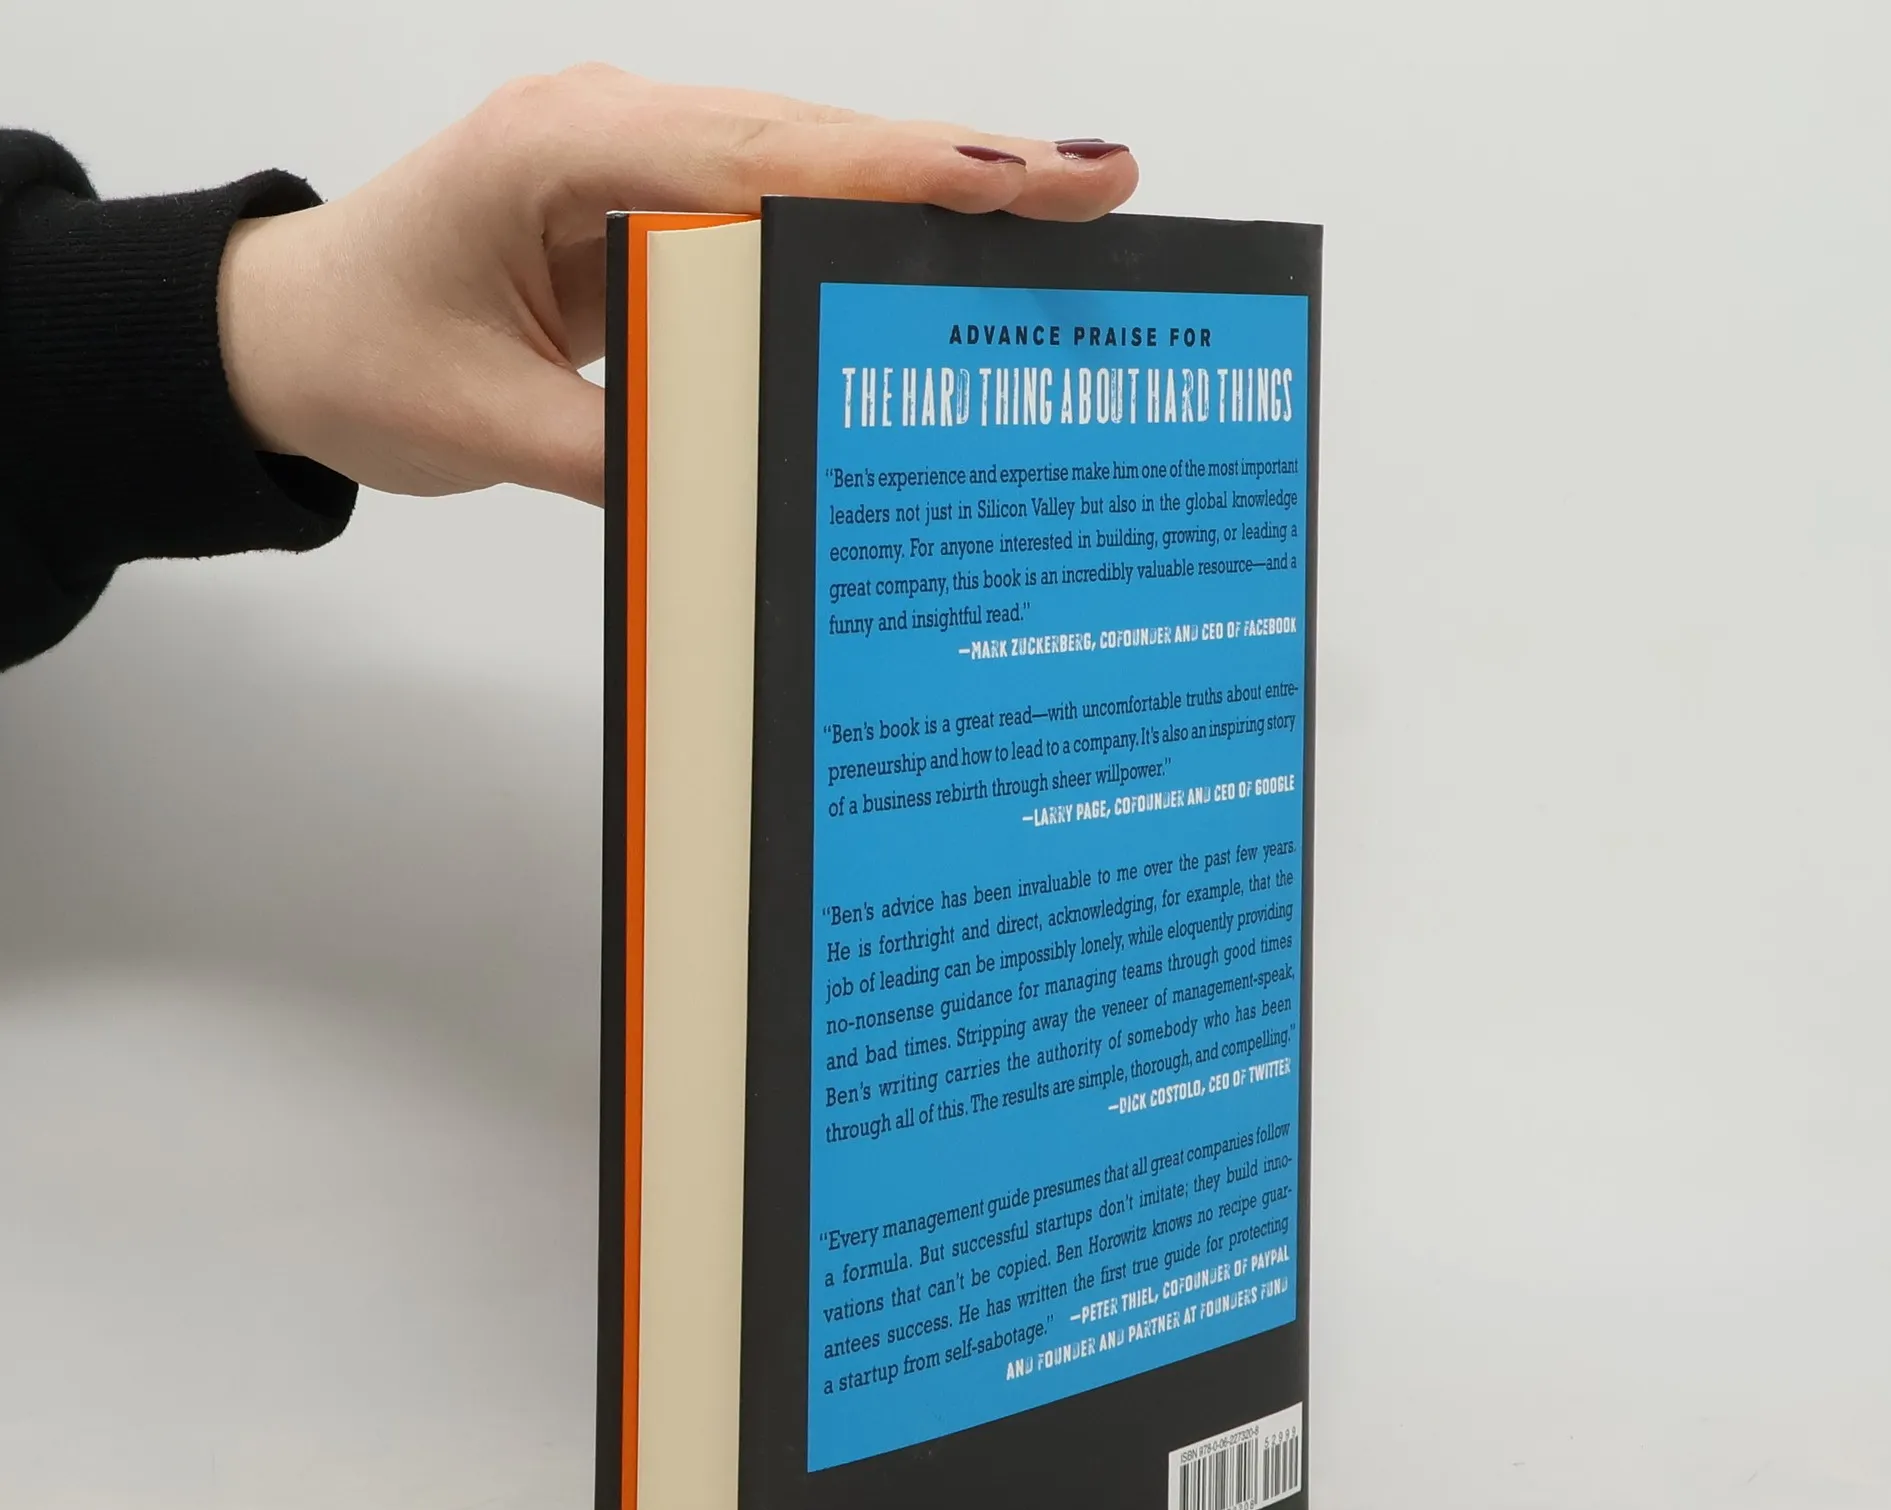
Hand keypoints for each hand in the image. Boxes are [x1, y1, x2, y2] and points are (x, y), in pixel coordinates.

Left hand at [216, 68, 1137, 506]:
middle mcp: (611, 132)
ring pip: (807, 162)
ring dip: (927, 185)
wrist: (284, 335)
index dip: (897, 173)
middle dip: (961, 161)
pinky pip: (774, 205)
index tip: (1016, 179)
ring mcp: (634, 160)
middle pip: (813, 140)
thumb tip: (756, 489)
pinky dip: (863, 224)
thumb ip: (619, 455)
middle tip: (1101, 183)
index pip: (761, 159)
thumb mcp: (480, 424)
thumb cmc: (358, 352)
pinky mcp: (648, 205)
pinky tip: (940, 246)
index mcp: (562, 151)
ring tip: (1058, 205)